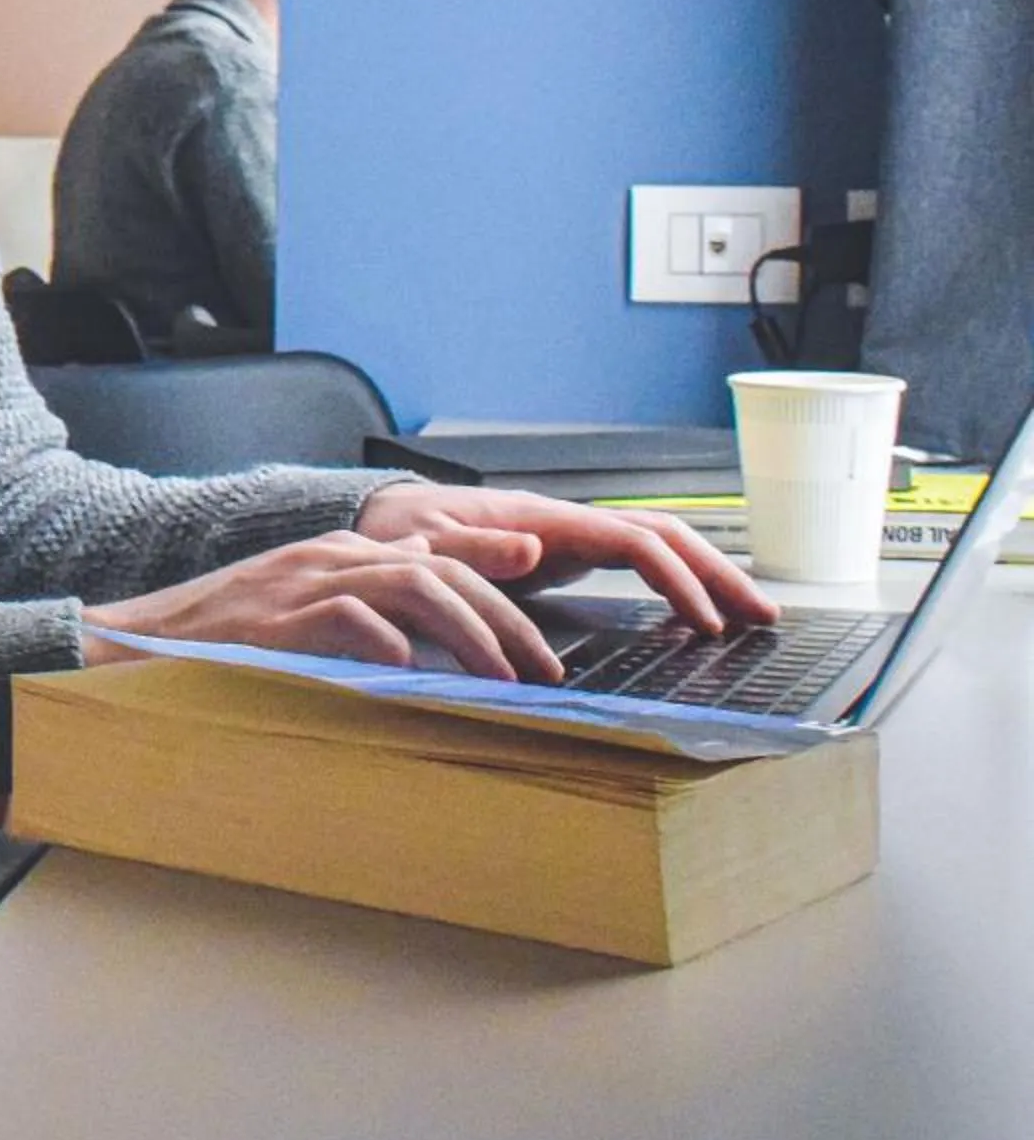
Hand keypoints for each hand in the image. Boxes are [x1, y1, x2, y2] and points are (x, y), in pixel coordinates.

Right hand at [80, 528, 562, 681]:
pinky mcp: (275, 617)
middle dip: (505, 620)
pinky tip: (415, 670)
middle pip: (442, 570)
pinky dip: (387, 640)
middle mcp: (329, 557)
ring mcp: (302, 583)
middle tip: (545, 672)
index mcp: (339, 554)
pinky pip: (346, 617)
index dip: (499, 587)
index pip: (440, 557)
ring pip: (412, 584)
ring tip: (504, 679)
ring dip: (470, 633)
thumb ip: (358, 612)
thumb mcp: (298, 615)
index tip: (542, 630)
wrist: (130, 645)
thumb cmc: (215, 642)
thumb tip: (422, 637)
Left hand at [353, 483, 779, 635]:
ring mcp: (566, 537)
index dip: (677, 578)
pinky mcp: (561, 556)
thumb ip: (469, 550)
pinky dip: (671, 584)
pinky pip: (633, 564)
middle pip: (662, 536)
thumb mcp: (419, 547)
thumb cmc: (394, 536)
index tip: (708, 621)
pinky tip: (693, 614)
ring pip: (655, 546)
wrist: (374, 526)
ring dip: (705, 576)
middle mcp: (562, 522)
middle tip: (765, 616)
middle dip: (716, 572)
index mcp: (540, 519)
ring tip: (751, 616)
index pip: (633, 541)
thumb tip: (532, 548)